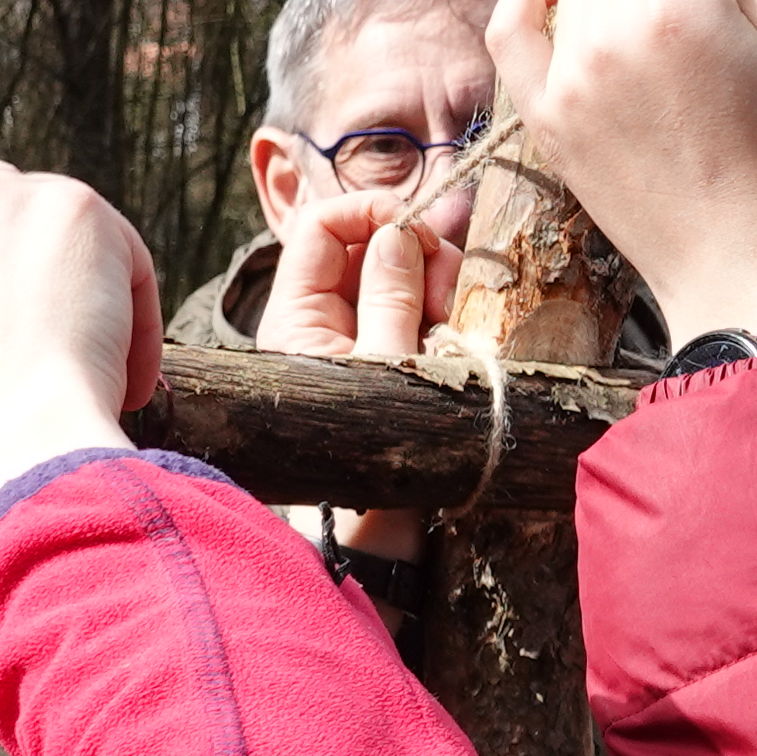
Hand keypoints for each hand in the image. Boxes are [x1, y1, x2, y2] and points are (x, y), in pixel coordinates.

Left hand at [264, 189, 443, 560]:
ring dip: (438, 281)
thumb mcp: (386, 372)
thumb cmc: (370, 466)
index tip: (422, 226)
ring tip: (456, 318)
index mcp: (297, 317)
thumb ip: (392, 297)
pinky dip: (445, 311)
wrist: (380, 546)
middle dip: (417, 249)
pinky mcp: (393, 360)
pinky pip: (419, 311)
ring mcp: (358, 341)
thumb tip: (398, 232)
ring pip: (400, 275)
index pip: (320, 226)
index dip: (370, 210)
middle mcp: (322, 321)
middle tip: (450, 286)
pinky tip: (459, 336)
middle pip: (368, 244)